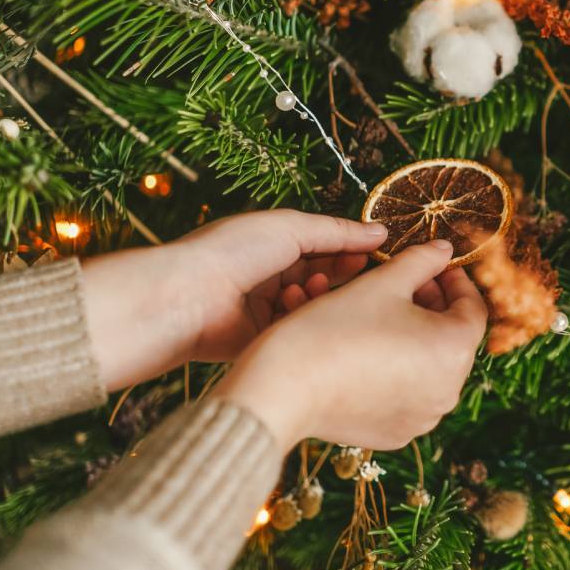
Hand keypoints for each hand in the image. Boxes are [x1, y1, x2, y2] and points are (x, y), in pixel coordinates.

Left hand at [81, 210, 387, 389]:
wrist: (188, 297)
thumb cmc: (231, 251)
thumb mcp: (291, 228)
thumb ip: (337, 232)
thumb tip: (380, 232)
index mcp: (272, 245)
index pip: (323, 246)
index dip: (350, 248)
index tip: (378, 251)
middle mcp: (271, 277)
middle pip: (323, 277)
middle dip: (341, 272)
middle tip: (361, 270)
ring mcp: (267, 310)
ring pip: (315, 305)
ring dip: (320, 294)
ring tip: (315, 286)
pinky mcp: (264, 341)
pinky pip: (298, 330)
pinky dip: (302, 317)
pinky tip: (295, 306)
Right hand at [212, 240, 487, 449]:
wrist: (283, 388)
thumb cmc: (335, 328)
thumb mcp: (381, 283)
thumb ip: (421, 261)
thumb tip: (444, 249)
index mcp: (454, 349)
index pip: (473, 308)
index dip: (455, 281)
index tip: (434, 266)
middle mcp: (448, 391)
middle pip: (452, 339)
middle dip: (432, 308)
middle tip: (405, 285)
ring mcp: (423, 418)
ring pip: (429, 367)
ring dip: (414, 338)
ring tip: (383, 315)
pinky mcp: (396, 434)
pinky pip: (408, 395)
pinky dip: (397, 371)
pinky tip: (369, 350)